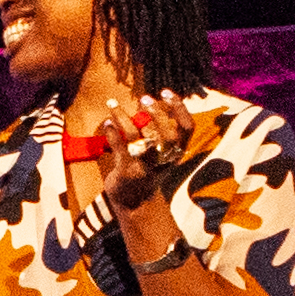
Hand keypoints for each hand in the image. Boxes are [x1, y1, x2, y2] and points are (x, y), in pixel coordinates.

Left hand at [97, 90, 189, 218]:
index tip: (166, 92)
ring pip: (137, 138)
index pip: (187, 128)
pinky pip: (119, 147)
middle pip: (167, 134)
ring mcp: (145, 166)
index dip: (180, 108)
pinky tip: (107, 122)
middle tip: (143, 98)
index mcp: (177, 152)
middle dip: (156, 113)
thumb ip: (157, 130)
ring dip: (123, 117)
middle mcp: (164, 159)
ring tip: (112, 103)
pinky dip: (112, 132)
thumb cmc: (148, 170)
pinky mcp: (127, 171)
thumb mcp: (160, 153)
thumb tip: (148, 102)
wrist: (135, 203)